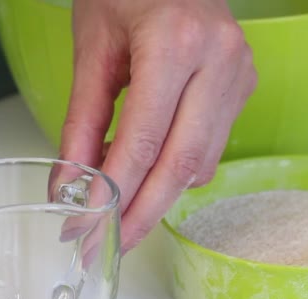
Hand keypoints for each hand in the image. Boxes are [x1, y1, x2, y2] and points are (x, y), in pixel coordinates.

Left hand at [56, 0, 256, 254]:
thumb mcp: (92, 52)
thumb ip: (81, 123)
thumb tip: (68, 184)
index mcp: (174, 44)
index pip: (143, 141)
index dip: (112, 194)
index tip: (85, 226)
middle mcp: (217, 62)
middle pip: (179, 164)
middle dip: (139, 215)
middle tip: (104, 245)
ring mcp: (236, 76)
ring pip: (197, 164)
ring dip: (155, 197)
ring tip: (115, 212)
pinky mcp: (240, 88)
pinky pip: (208, 149)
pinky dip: (173, 172)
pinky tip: (144, 174)